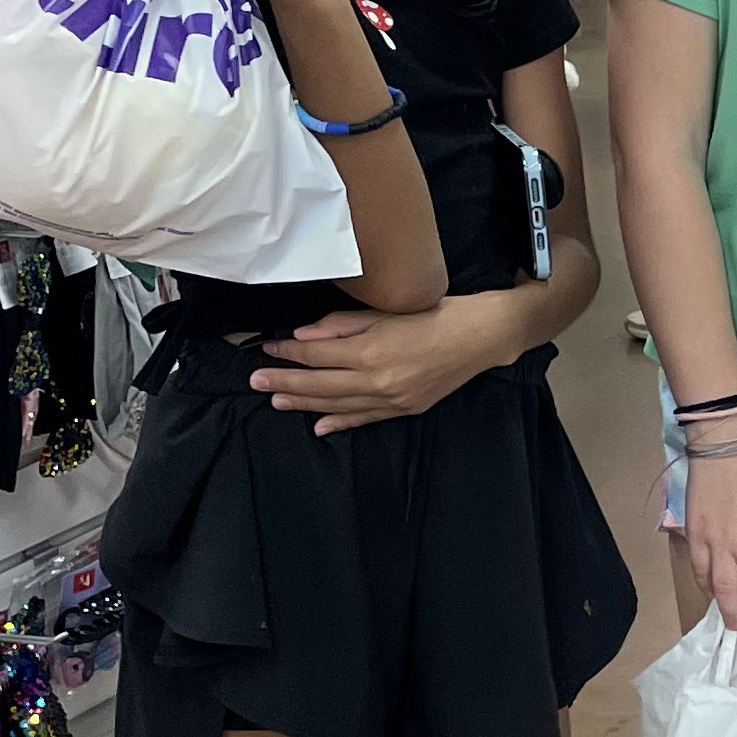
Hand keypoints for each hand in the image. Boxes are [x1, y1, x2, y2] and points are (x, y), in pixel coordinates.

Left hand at [254, 295, 511, 434]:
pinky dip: (340, 422)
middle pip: (319, 384)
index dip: (288, 353)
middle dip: (285, 382)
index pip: (316, 355)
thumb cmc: (437, 313)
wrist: (482, 337)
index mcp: (371, 350)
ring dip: (304, 404)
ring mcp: (391, 399)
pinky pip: (365, 419)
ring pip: (337, 404)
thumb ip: (343, 325)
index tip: (268, 350)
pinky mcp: (405, 409)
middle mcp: (377, 380)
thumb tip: (303, 337)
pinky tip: (318, 426)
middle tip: (255, 381)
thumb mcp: (388, 310)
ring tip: (276, 401)